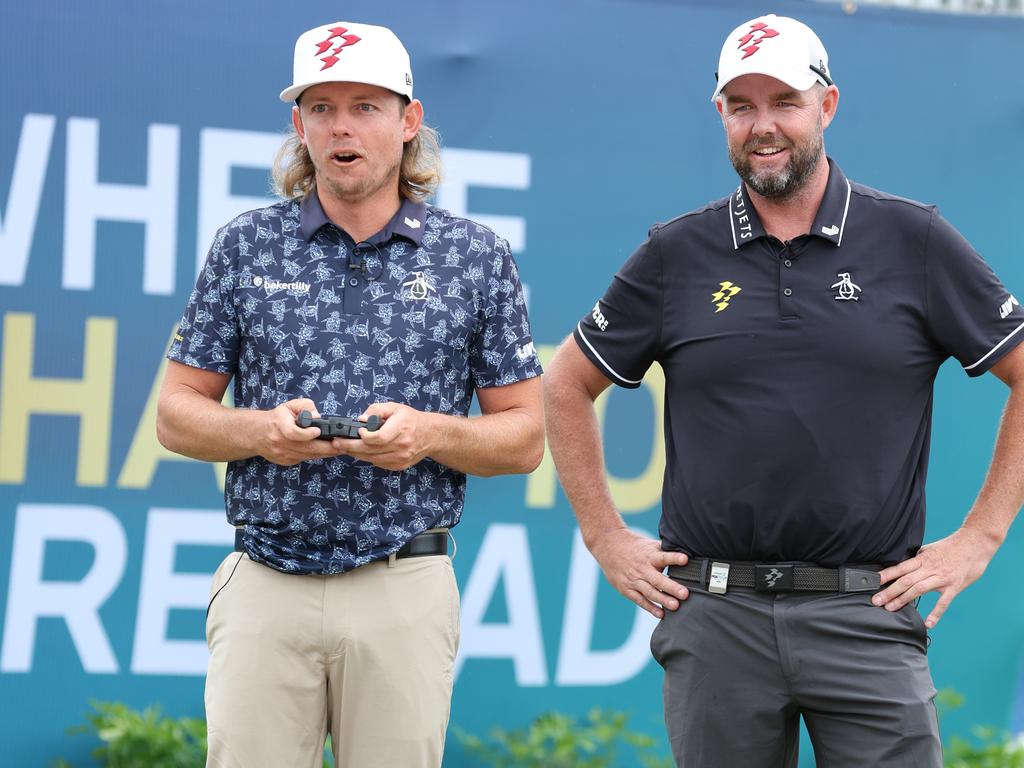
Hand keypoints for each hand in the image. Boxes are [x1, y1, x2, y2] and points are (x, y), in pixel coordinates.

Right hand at [256, 399, 341, 465]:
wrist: (258, 434)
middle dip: (327, 447)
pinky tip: (325, 451)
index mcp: (279, 426)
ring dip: (325, 453)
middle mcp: (280, 442)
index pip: (293, 433)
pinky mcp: (286, 461)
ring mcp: (282, 454)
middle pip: (306, 448)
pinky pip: (304, 459)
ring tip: (339, 448)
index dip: (307, 434)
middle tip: (342, 445)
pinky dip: (316, 455)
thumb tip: (317, 416)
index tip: (319, 431)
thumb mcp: (290, 405)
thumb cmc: (277, 418)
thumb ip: (305, 406)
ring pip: (308, 456)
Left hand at [337, 402, 434, 470]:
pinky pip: (378, 463)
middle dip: (351, 447)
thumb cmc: (410, 419)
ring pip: (372, 459)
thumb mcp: (395, 407)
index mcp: (402, 428)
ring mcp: (401, 458)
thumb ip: (376, 410)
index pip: (379, 438)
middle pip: (371, 450)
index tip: (357, 432)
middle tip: (337, 443)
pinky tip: (361, 451)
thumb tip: (360, 419)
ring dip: (356, 454)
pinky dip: (368, 458)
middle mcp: (402, 445)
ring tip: (345, 447)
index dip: (364, 437)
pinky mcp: (400, 466)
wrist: (430, 435)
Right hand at [589, 528, 689, 618]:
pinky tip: (661, 614)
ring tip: (675, 606)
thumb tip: (687, 554)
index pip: (663, 556)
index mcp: (649, 555)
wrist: (608, 545)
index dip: (674, 558)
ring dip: (663, 600)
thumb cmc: (634, 545)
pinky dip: (650, 607)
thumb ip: (665, 551)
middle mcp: (642, 568)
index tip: (685, 560)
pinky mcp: (626, 589)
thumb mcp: (649, 544)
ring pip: (649, 592)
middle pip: (658, 579)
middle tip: (684, 594)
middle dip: (671, 587)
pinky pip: (640, 600)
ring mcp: (633, 580)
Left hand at [874, 526, 999, 627]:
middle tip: (876, 601)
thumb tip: (905, 566)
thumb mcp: (931, 549)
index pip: (900, 567)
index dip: (886, 574)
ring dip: (903, 600)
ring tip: (890, 608)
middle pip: (906, 580)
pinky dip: (935, 613)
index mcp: (923, 559)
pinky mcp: (954, 587)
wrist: (975, 543)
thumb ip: (919, 559)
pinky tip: (928, 624)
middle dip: (889, 591)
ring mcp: (942, 578)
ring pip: (918, 589)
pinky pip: (943, 602)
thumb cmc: (953, 546)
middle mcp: (930, 568)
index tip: (873, 582)